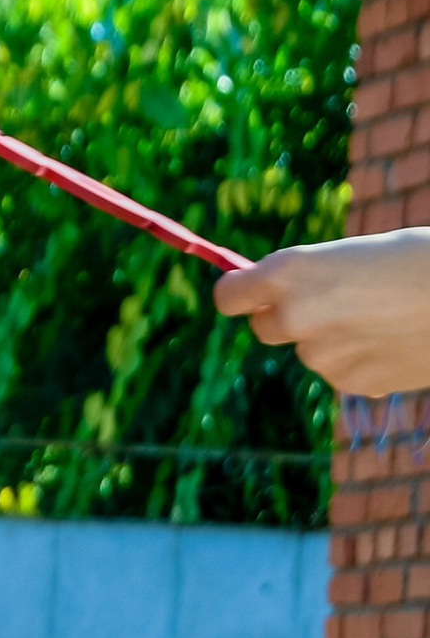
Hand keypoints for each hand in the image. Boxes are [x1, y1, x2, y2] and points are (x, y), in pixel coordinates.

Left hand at [213, 228, 429, 396]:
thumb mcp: (351, 254)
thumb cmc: (416, 260)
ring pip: (309, 350)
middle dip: (285, 317)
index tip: (249, 292)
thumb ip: (308, 278)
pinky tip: (393, 339)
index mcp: (290, 272)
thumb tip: (278, 299)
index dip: (240, 294)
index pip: (228, 296)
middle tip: (330, 300)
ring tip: (381, 315)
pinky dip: (359, 359)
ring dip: (330, 338)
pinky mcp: (350, 383)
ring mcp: (321, 355)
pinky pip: (340, 370)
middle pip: (263, 328)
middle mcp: (294, 316)